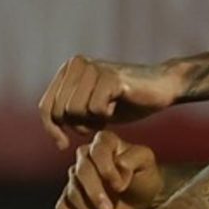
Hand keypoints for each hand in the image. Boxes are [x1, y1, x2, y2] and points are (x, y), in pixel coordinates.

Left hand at [38, 56, 184, 148]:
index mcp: (69, 69)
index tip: (62, 144)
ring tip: (107, 114)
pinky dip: (105, 116)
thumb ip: (68, 112)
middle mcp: (77, 64)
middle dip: (76, 126)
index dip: (52, 130)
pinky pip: (94, 109)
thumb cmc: (124, 101)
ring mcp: (93, 68)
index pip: (46, 106)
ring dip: (91, 121)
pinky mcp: (110, 77)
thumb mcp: (90, 109)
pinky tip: (116, 107)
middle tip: (97, 124)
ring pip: (75, 111)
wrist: (162, 87)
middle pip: (59, 111)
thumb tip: (50, 126)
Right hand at [54, 131, 163, 208]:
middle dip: (94, 194)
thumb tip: (116, 174)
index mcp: (104, 141)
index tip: (120, 186)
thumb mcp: (146, 161)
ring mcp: (76, 176)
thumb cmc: (144, 174)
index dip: (106, 169)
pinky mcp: (71, 196)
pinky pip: (62, 206)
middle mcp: (86, 155)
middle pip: (81, 172)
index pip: (98, 151)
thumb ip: (132, 160)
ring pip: (71, 192)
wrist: (142, 196)